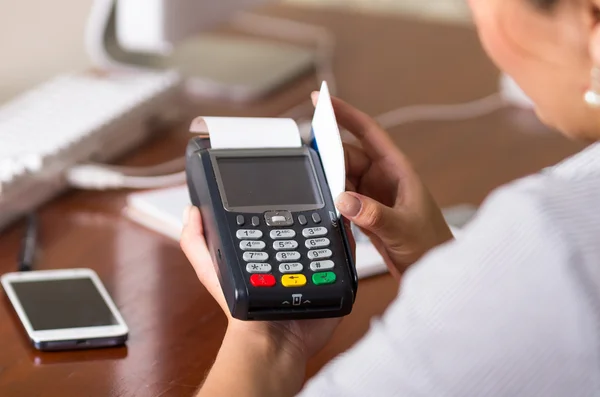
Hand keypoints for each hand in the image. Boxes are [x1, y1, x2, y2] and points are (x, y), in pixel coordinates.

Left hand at [179, 206, 342, 361]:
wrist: (273, 345)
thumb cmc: (242, 315)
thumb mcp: (210, 272)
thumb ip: (196, 244)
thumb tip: (191, 211)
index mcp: (266, 251)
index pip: (276, 220)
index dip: (281, 206)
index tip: (286, 193)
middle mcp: (291, 258)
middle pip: (305, 225)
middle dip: (310, 214)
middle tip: (313, 204)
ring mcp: (314, 270)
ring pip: (327, 238)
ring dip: (330, 226)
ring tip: (330, 214)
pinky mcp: (332, 282)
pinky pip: (344, 260)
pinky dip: (346, 246)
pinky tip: (344, 233)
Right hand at [312, 92, 452, 276]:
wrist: (434, 269)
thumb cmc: (431, 244)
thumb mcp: (403, 228)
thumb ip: (375, 215)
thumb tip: (345, 200)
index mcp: (397, 169)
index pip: (367, 131)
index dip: (344, 113)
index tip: (321, 99)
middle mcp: (383, 177)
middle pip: (347, 156)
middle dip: (329, 159)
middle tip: (314, 169)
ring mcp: (372, 195)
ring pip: (342, 178)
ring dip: (331, 184)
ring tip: (323, 195)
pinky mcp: (365, 212)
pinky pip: (342, 197)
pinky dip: (333, 201)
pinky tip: (329, 209)